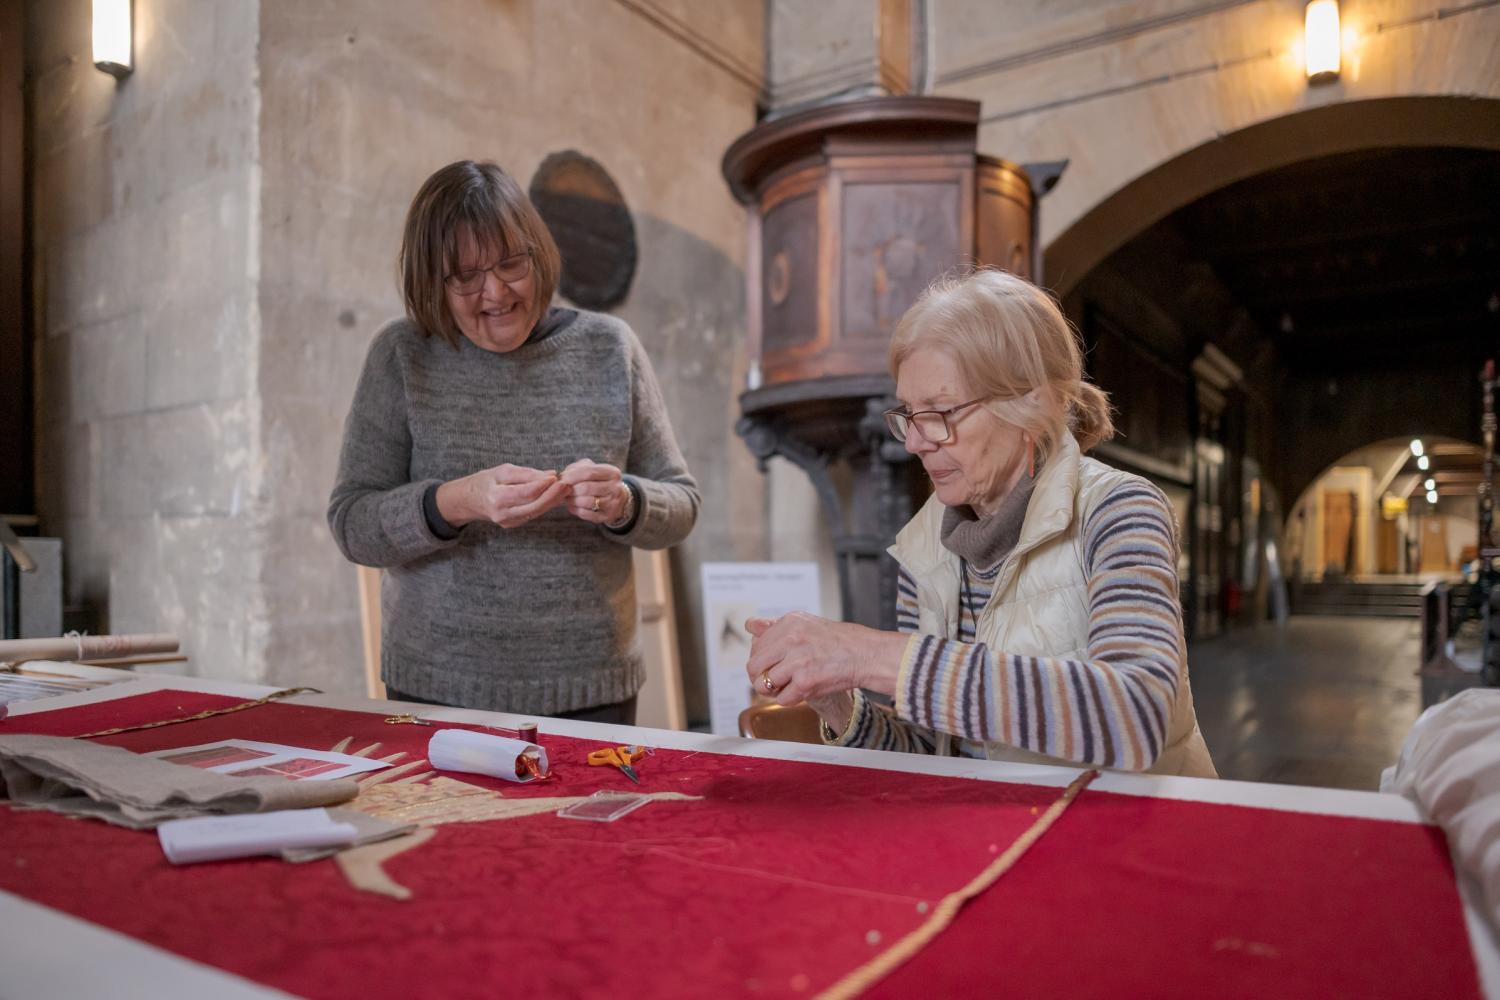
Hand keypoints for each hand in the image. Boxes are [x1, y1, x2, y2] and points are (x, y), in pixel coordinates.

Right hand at [436, 464, 570, 528]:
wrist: (468, 500)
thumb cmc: (485, 481)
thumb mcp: (502, 471)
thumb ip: (526, 474)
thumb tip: (550, 474)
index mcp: (497, 498)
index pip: (526, 493)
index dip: (544, 485)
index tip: (556, 476)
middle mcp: (503, 514)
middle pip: (534, 506)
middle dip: (553, 495)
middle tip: (566, 484)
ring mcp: (508, 522)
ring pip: (536, 512)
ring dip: (552, 501)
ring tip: (564, 489)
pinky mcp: (513, 524)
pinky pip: (532, 514)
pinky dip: (544, 505)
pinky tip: (553, 496)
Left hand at [560, 459, 630, 524]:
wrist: (617, 499)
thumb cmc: (599, 481)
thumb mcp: (593, 469)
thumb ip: (578, 468)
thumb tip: (563, 476)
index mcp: (613, 473)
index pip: (589, 473)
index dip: (572, 476)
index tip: (562, 478)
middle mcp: (616, 488)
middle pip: (586, 488)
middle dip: (571, 489)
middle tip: (563, 490)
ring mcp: (613, 504)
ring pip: (586, 502)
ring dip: (572, 500)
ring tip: (567, 497)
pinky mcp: (607, 516)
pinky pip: (586, 514)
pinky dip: (575, 510)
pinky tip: (572, 506)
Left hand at [743, 612, 906, 706]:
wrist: (866, 654)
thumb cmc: (839, 641)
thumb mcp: (806, 624)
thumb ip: (776, 627)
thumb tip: (750, 625)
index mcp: (789, 622)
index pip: (756, 645)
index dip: (761, 659)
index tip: (772, 664)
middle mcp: (791, 638)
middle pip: (754, 665)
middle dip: (760, 677)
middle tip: (773, 681)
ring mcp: (798, 660)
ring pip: (764, 683)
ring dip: (773, 691)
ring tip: (786, 686)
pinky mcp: (806, 681)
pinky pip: (782, 699)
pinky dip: (789, 700)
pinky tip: (800, 692)